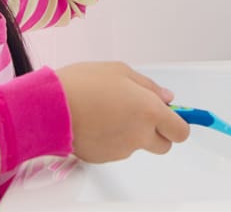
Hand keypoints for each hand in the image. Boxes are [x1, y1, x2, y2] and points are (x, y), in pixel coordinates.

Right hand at [55, 61, 189, 162]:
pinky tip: (97, 121)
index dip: (179, 123)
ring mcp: (122, 149)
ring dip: (132, 132)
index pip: (181, 131)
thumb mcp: (120, 71)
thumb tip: (167, 98)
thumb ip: (149, 86)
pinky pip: (117, 149)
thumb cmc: (82, 84)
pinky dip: (112, 138)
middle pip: (164, 144)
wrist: (49, 107)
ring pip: (138, 145)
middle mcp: (139, 135)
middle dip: (158, 131)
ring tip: (108, 110)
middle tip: (142, 113)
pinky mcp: (104, 158)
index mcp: (149, 111)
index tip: (174, 114)